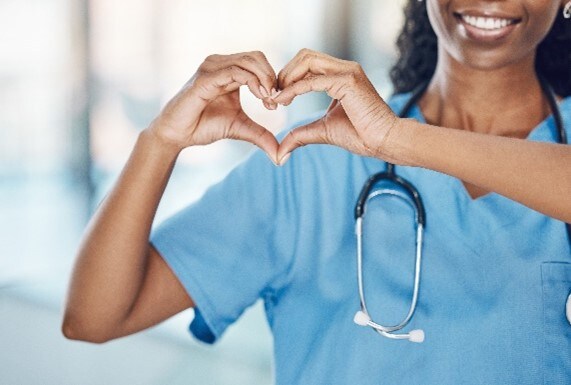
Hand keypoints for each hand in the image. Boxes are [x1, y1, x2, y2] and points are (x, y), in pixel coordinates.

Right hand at [147, 51, 279, 162]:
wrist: (178, 134)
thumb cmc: (204, 126)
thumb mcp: (240, 129)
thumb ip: (261, 135)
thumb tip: (281, 155)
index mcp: (229, 70)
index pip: (258, 62)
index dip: (273, 79)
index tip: (277, 103)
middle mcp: (220, 64)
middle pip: (256, 57)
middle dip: (272, 77)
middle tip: (276, 100)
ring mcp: (212, 68)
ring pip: (248, 61)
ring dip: (265, 79)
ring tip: (269, 99)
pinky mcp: (206, 77)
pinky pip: (235, 71)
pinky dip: (252, 82)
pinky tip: (260, 96)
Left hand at [272, 49, 398, 164]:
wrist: (384, 141)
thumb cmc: (360, 136)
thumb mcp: (322, 131)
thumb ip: (300, 135)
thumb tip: (280, 153)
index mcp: (340, 75)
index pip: (307, 63)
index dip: (287, 77)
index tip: (275, 98)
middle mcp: (344, 68)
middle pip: (304, 56)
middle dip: (284, 74)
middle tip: (273, 96)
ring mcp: (347, 71)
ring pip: (307, 60)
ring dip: (287, 77)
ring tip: (277, 97)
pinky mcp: (347, 81)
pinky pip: (312, 80)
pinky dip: (294, 89)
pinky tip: (283, 101)